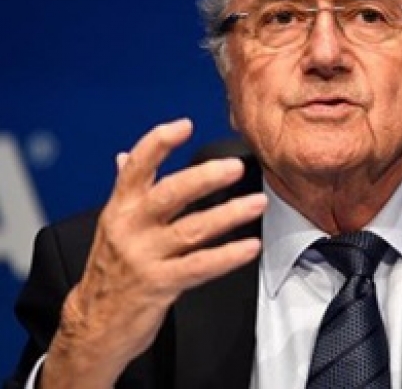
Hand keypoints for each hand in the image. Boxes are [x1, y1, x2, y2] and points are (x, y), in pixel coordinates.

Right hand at [41, 119, 263, 388]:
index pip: (135, 167)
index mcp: (119, 208)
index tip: (184, 125)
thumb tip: (125, 156)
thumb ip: (127, 192)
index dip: (158, 143)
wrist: (94, 325)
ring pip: (192, 229)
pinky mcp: (159, 285)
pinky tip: (250, 247)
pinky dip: (228, 256)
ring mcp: (144, 257)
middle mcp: (129, 228)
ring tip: (257, 203)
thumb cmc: (111, 271)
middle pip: (169, 194)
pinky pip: (200, 266)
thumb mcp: (113, 227)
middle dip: (204, 177)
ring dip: (229, 214)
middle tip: (235, 167)